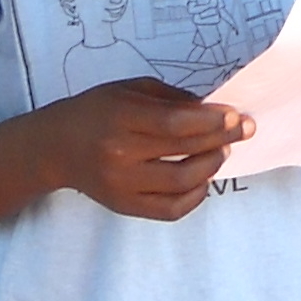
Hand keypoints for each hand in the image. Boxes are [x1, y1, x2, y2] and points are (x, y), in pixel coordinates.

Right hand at [45, 79, 246, 220]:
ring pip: (182, 182)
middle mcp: (119, 153)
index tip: (235, 116)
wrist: (56, 148)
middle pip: (183, 151)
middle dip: (221, 139)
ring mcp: (122, 185)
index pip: (175, 123)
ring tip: (221, 152)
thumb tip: (213, 111)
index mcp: (120, 117)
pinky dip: (195, 196)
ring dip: (211, 166)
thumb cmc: (96, 111)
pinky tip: (203, 179)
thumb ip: (170, 99)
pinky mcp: (125, 206)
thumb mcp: (128, 90)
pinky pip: (171, 210)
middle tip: (244, 130)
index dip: (211, 122)